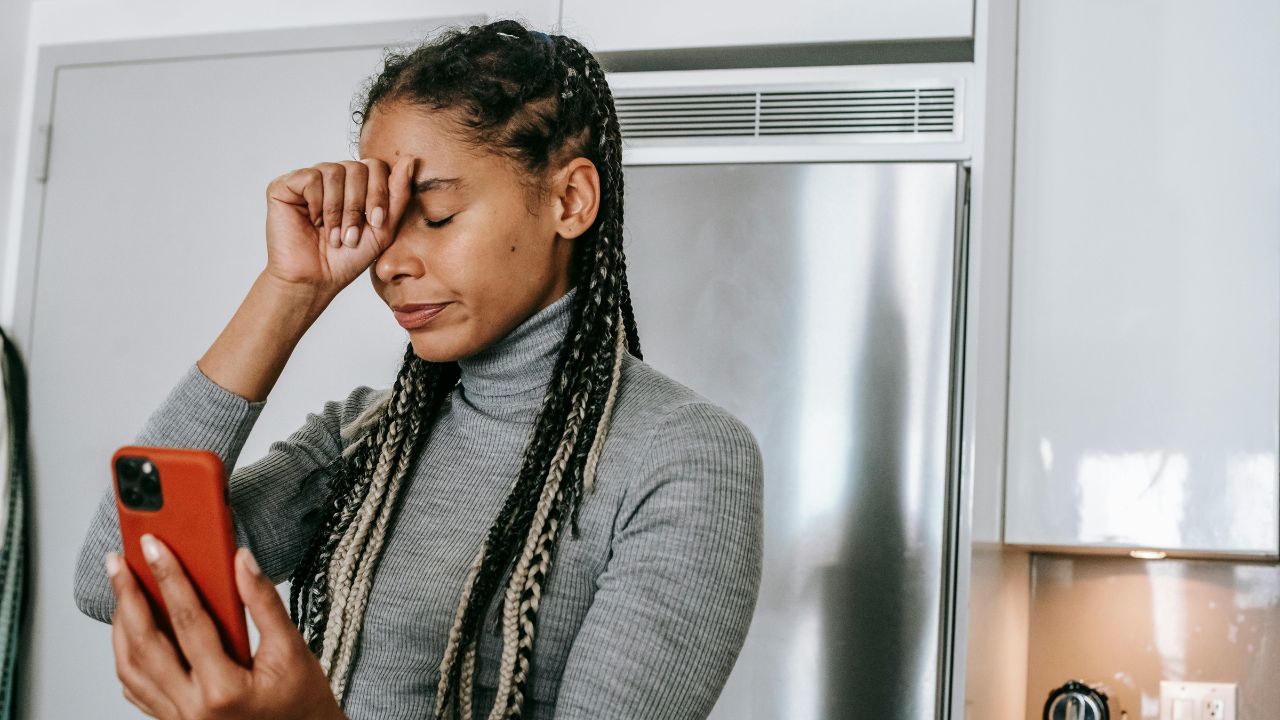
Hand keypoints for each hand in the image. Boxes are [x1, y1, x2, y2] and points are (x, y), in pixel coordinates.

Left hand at [106, 536, 345, 719]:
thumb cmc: (301, 702)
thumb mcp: (291, 649)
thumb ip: (263, 602)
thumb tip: (241, 561)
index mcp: (223, 689)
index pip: (187, 621)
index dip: (169, 577)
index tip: (154, 547)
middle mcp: (192, 709)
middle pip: (144, 645)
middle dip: (126, 598)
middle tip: (117, 564)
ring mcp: (179, 719)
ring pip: (130, 669)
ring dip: (120, 627)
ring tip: (122, 592)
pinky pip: (137, 689)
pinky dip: (127, 657)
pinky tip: (131, 633)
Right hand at [263, 155, 416, 297]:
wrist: (316, 279)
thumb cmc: (348, 258)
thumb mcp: (383, 228)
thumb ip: (398, 194)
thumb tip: (410, 159)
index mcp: (356, 184)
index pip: (375, 166)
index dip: (379, 193)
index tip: (376, 223)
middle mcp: (333, 177)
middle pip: (357, 167)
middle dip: (358, 206)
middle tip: (350, 236)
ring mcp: (309, 179)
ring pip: (334, 172)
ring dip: (337, 210)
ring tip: (333, 235)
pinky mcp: (285, 185)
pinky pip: (310, 177)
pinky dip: (316, 203)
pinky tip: (313, 221)